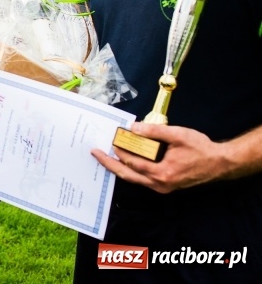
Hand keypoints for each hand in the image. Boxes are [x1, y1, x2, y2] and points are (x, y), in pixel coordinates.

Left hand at [92, 122, 227, 193]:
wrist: (219, 163)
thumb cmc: (201, 149)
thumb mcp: (178, 135)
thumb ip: (154, 131)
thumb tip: (134, 128)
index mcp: (162, 174)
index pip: (132, 163)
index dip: (118, 152)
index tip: (107, 142)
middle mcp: (160, 184)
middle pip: (128, 175)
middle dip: (110, 165)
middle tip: (96, 155)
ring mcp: (162, 186)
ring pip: (135, 179)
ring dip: (120, 167)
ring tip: (106, 156)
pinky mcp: (165, 184)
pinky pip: (143, 178)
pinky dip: (132, 169)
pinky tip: (125, 160)